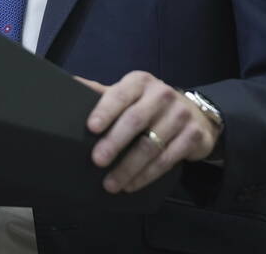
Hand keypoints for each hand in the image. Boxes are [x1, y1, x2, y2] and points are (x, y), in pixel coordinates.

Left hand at [77, 71, 219, 192]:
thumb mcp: (129, 94)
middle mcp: (162, 95)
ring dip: (129, 167)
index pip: (120, 94)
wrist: (195, 114)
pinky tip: (132, 184)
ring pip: (151, 145)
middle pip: (135, 120)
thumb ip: (102, 93)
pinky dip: (147, 175)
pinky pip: (167, 160)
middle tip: (97, 160)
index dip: (105, 110)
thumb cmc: (150, 104)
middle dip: (115, 142)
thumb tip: (70, 84)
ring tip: (110, 183)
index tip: (91, 127)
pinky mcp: (194, 136)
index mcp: (140, 82)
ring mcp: (180, 115)